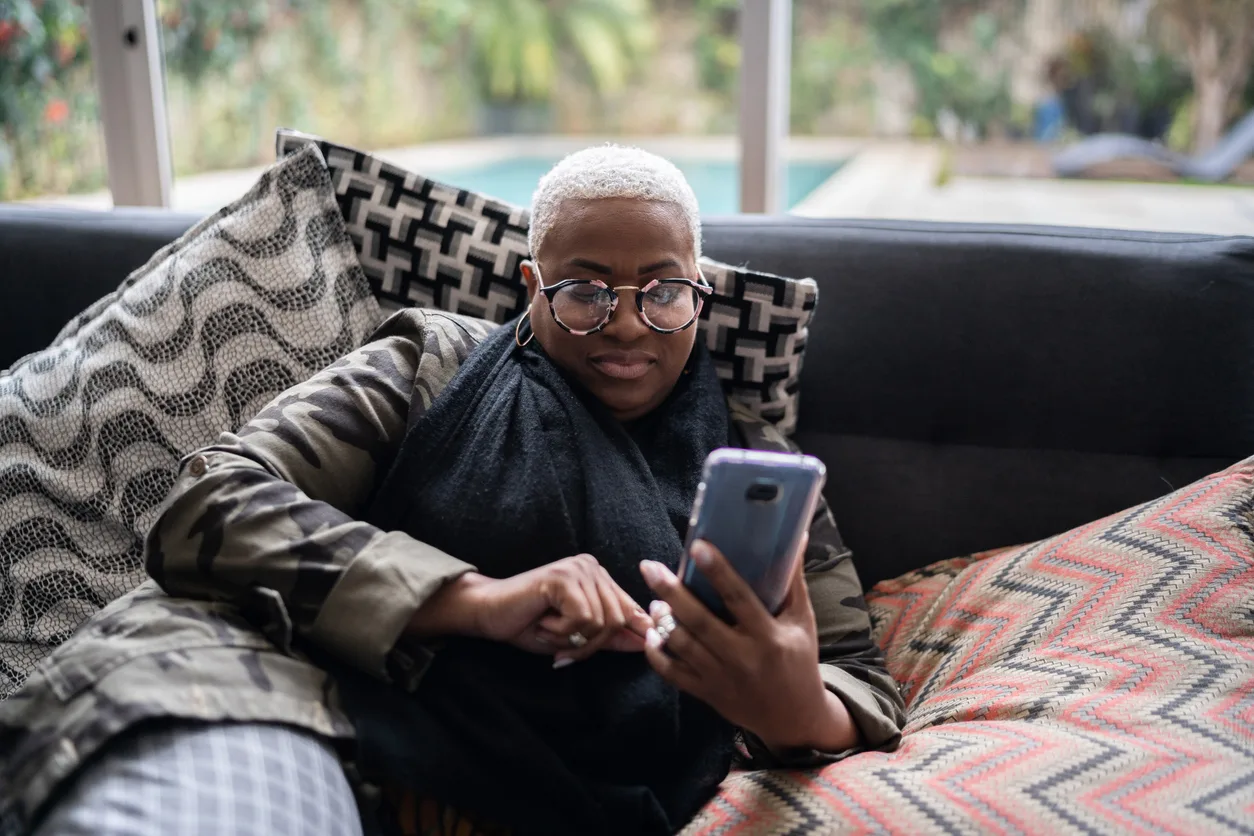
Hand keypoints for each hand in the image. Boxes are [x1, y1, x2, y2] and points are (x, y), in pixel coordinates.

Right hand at [410, 555, 652, 666]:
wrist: (488, 614)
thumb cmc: (529, 625)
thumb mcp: (577, 636)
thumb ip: (610, 636)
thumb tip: (647, 641)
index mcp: (599, 577)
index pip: (630, 610)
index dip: (626, 635)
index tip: (604, 649)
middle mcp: (592, 566)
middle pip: (619, 620)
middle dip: (591, 644)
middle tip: (562, 645)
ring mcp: (578, 568)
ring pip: (603, 622)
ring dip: (573, 639)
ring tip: (549, 629)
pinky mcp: (564, 577)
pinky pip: (583, 618)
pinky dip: (562, 632)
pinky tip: (543, 621)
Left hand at [639, 538, 858, 752]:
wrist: (794, 717)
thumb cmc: (799, 660)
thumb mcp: (802, 621)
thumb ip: (793, 581)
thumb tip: (795, 537)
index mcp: (768, 636)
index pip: (739, 598)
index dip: (717, 571)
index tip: (697, 547)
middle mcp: (742, 657)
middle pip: (699, 621)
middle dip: (670, 593)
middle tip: (649, 568)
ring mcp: (721, 678)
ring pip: (683, 645)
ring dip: (662, 621)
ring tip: (653, 600)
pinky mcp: (707, 693)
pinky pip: (674, 674)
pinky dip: (657, 654)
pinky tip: (651, 634)